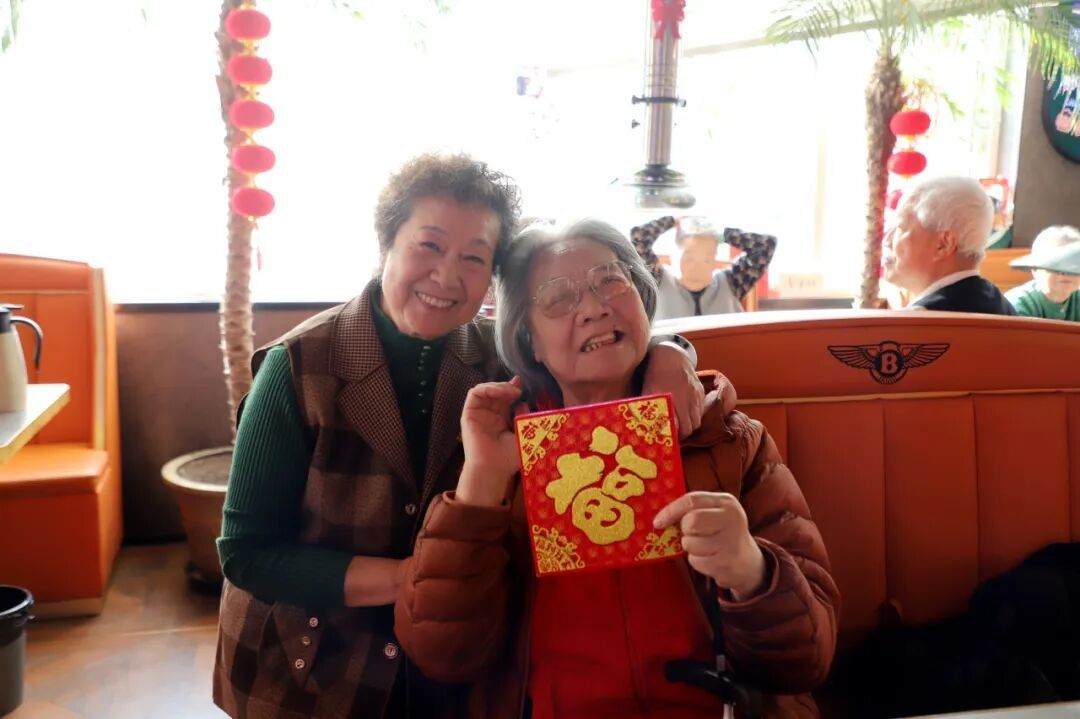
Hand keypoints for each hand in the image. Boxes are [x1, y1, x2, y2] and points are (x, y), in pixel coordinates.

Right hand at [457, 377, 526, 505]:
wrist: (493, 468)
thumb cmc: (509, 457)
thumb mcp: (523, 434)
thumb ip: (523, 416)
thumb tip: (522, 402)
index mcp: (501, 420)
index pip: (505, 399)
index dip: (512, 389)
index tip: (521, 385)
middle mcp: (489, 415)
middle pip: (496, 392)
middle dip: (507, 386)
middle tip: (518, 389)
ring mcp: (478, 414)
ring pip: (485, 390)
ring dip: (498, 386)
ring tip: (510, 391)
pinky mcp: (468, 414)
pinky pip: (474, 394)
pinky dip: (486, 388)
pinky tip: (499, 392)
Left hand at [643, 343, 704, 437]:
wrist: (670, 355)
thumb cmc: (655, 375)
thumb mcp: (647, 390)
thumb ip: (648, 408)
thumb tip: (643, 426)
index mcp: (669, 400)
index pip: (675, 427)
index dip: (672, 436)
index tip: (667, 439)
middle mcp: (684, 399)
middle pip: (689, 428)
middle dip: (682, 435)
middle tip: (673, 436)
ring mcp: (694, 395)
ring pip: (697, 421)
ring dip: (689, 426)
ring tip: (680, 426)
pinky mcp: (700, 392)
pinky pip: (701, 411)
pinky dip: (695, 416)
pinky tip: (686, 413)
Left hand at [653, 491, 766, 599]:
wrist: (747, 562)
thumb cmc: (721, 534)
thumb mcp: (713, 514)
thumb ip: (691, 510)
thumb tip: (659, 518)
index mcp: (726, 502)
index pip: (692, 500)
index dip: (671, 511)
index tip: (657, 522)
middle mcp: (732, 518)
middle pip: (691, 521)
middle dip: (685, 531)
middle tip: (693, 535)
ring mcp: (731, 540)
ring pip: (690, 543)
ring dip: (691, 548)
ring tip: (705, 548)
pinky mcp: (727, 561)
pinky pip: (696, 561)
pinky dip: (697, 562)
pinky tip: (710, 559)